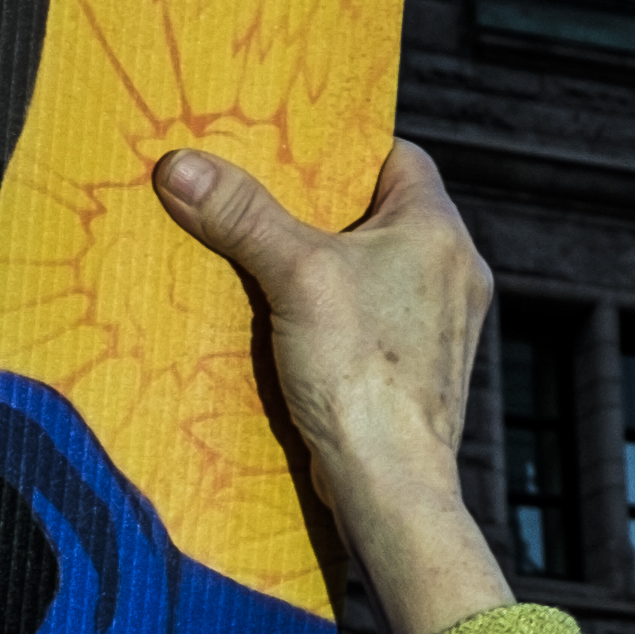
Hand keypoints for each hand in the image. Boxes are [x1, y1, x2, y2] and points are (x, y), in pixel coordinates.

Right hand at [152, 140, 512, 633]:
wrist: (392, 485)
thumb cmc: (361, 374)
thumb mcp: (294, 277)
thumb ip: (241, 215)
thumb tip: (180, 164)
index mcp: (440, 230)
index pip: (398, 156)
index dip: (344, 148)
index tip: (290, 151)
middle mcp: (455, 270)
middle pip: (382, 213)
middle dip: (322, 210)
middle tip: (261, 203)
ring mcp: (443, 324)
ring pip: (377, 269)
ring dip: (325, 266)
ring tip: (265, 262)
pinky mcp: (421, 369)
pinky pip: (375, 318)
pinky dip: (336, 313)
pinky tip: (289, 326)